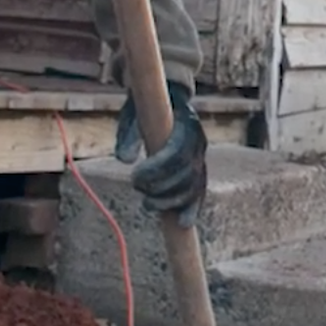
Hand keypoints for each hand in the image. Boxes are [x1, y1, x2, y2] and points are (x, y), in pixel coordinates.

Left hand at [114, 83, 208, 227]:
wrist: (169, 102)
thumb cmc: (147, 109)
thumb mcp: (133, 115)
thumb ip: (128, 135)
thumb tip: (123, 160)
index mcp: (186, 124)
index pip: (176, 153)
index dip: (157, 169)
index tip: (134, 176)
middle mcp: (199, 142)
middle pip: (186, 174)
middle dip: (161, 187)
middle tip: (136, 187)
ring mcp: (202, 158)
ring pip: (194, 187)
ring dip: (170, 201)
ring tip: (146, 204)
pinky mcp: (200, 172)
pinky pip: (199, 193)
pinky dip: (191, 209)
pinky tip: (181, 223)